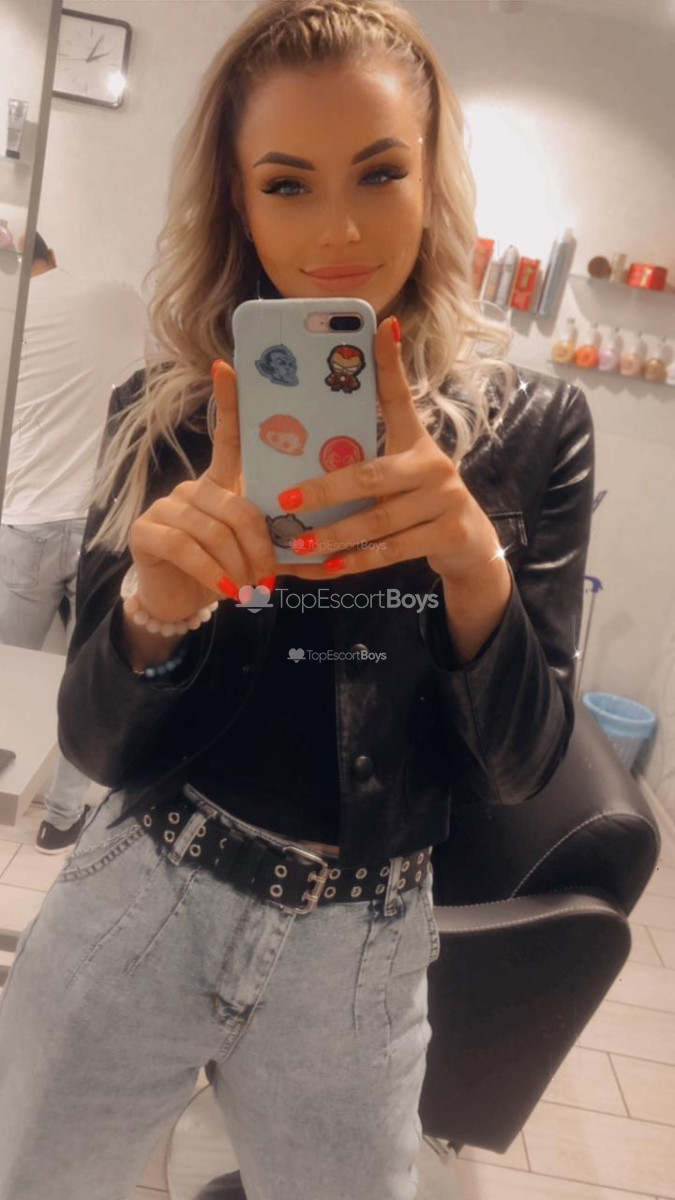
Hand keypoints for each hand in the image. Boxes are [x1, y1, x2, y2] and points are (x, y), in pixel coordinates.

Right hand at [127, 360, 278, 623]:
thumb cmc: (223, 571)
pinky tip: (227, 589)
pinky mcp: (146, 531)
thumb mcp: (253, 551)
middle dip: (259, 547)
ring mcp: (166, 506)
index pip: (226, 437)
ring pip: (214, 530)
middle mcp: (192, 488)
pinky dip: (212, 572)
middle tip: (270, 578)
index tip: (226, 366)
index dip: (227, 402)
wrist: (180, 603)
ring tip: (250, 590)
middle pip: (235, 505)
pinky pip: (186, 548)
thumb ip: (274, 538)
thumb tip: (315, 542)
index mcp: (221, 483)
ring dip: (238, 565)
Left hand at [276, 315, 502, 583]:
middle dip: (323, 491)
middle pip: (370, 477)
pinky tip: (326, 567)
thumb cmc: (421, 502)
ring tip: (296, 544)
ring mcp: (444, 501)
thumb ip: (369, 453)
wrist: (470, 546)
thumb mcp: (404, 468)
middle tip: (285, 501)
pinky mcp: (448, 535)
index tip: (380, 325)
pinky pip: (390, 552)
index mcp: (417, 441)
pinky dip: (354, 562)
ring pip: (377, 523)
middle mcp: (434, 466)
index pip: (400, 396)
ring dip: (332, 536)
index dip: (389, 362)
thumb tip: (320, 431)